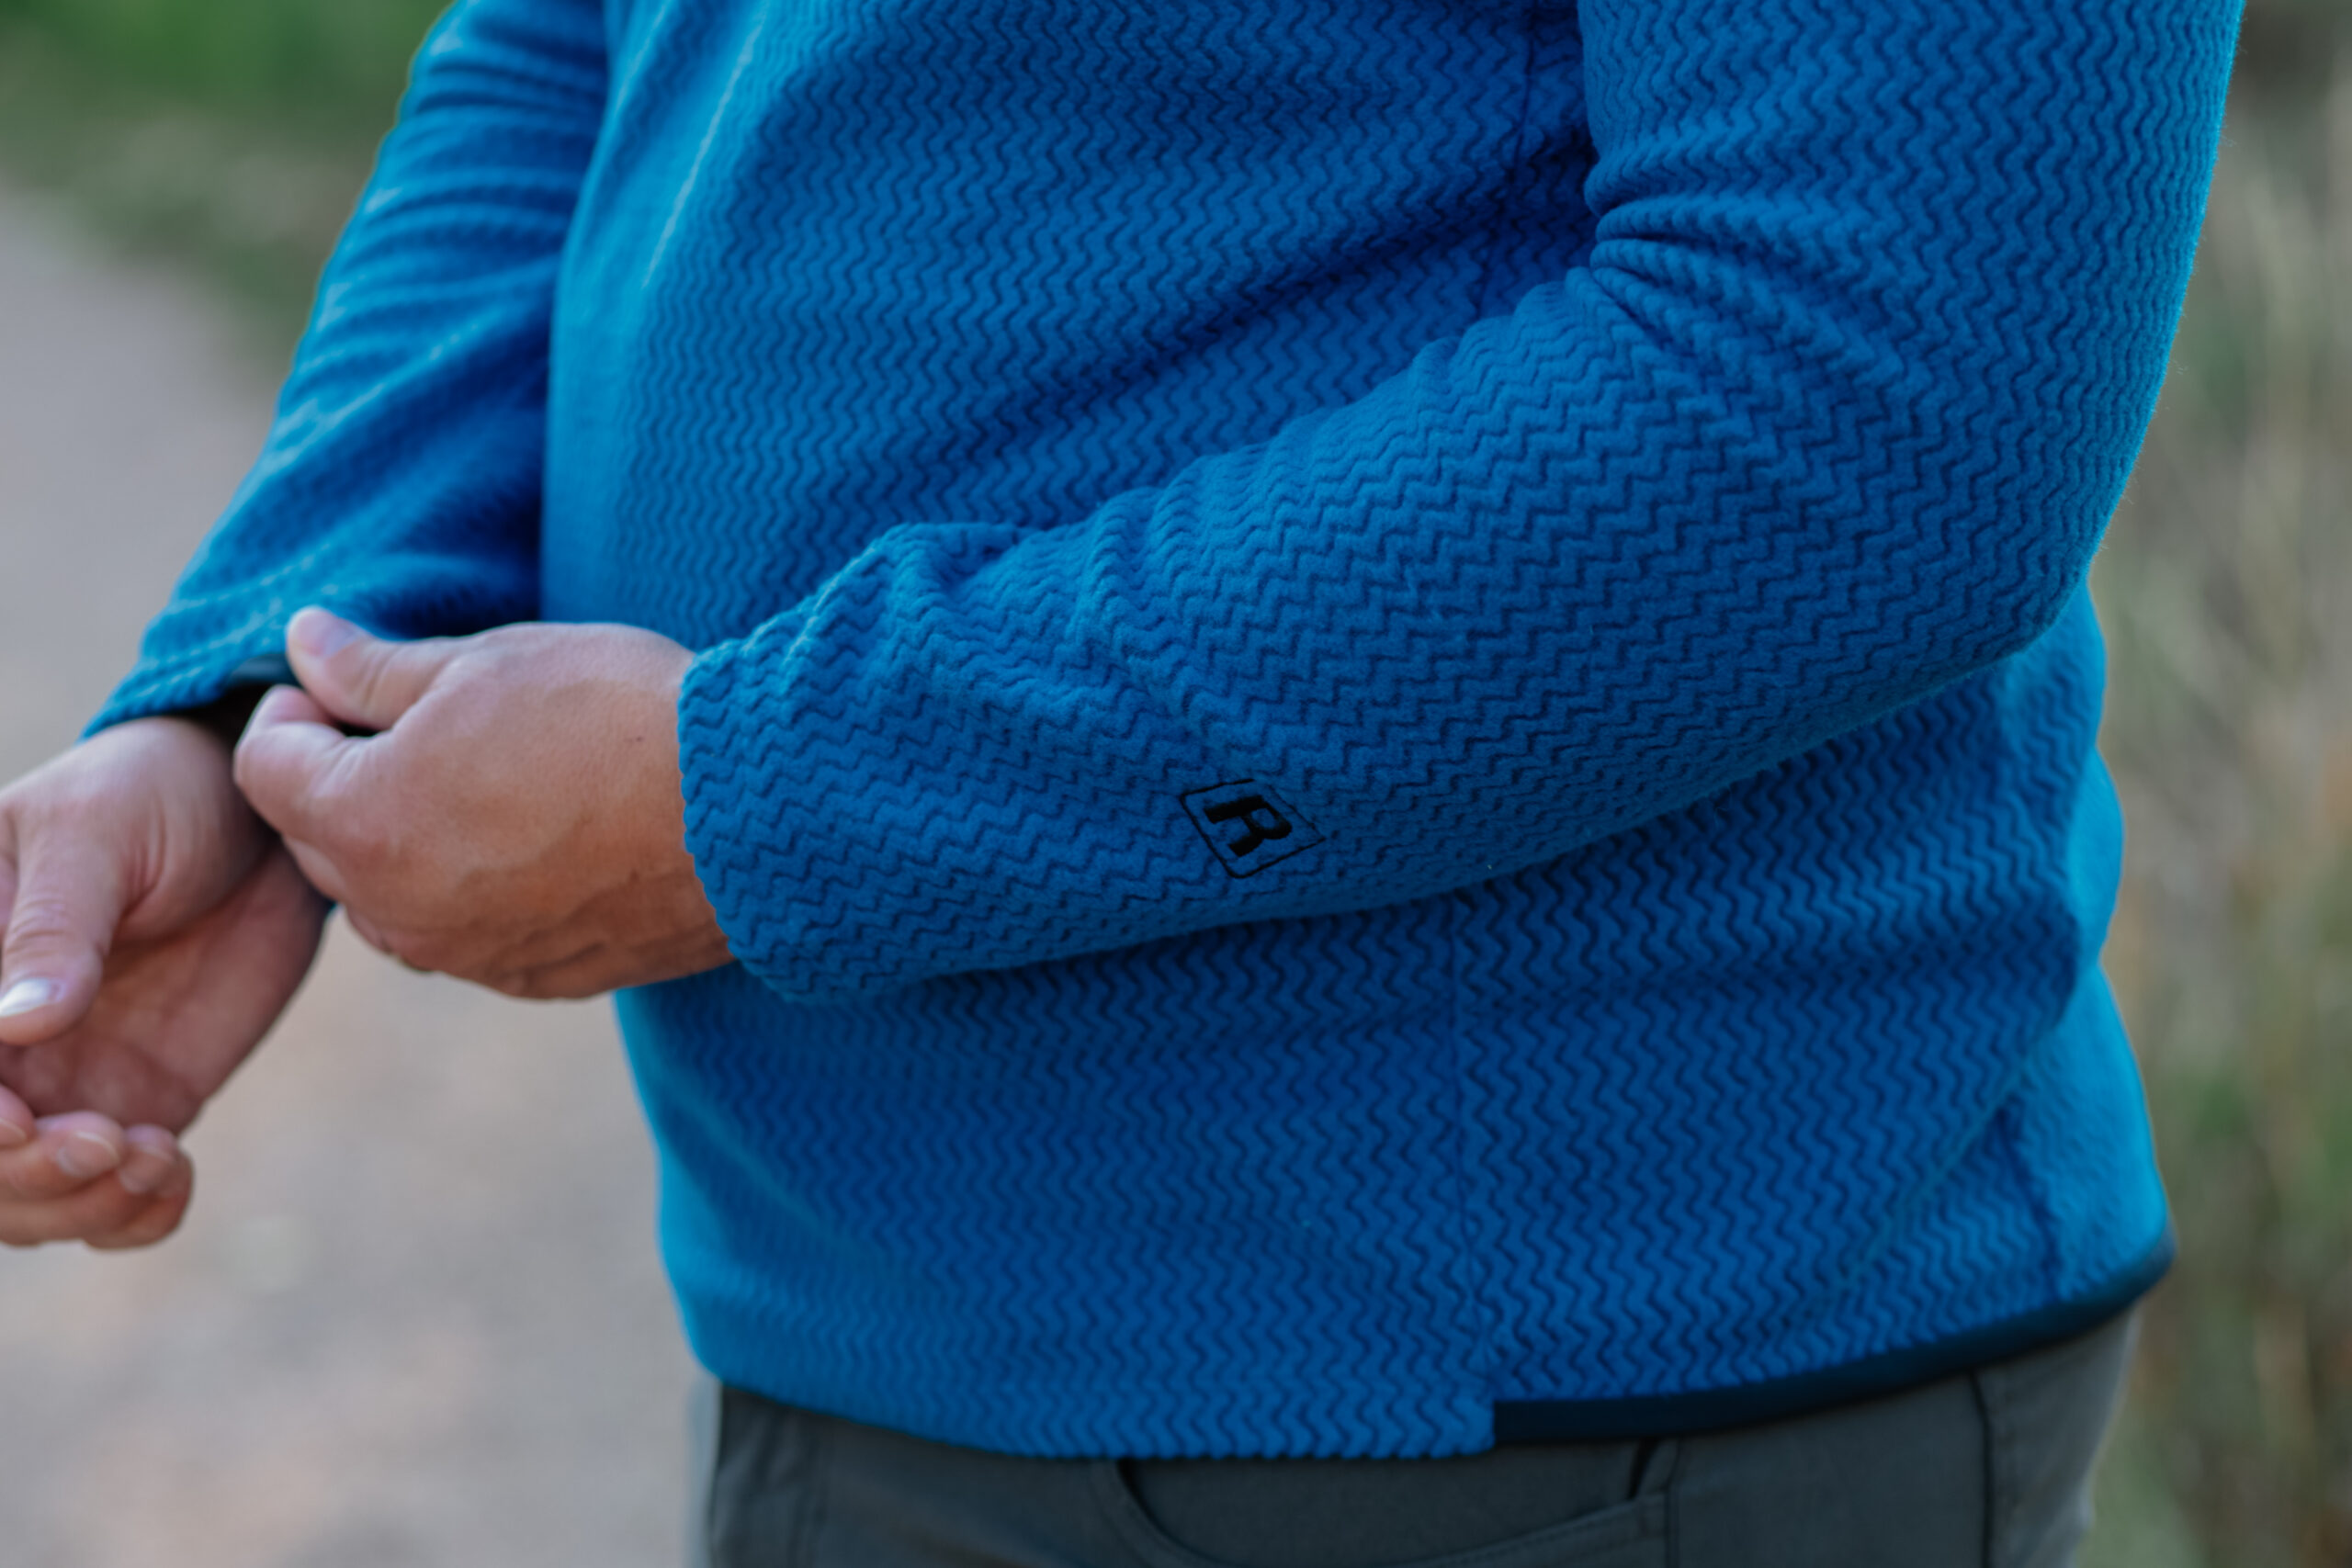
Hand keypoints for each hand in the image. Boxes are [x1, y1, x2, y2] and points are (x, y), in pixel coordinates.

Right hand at [0, 719, 328, 1247]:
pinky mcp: (137, 1103)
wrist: (256, 811)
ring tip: (147, 1154)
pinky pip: (115, 1196)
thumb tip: (16, 1023)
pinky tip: (170, 1174)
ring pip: (31, 1201)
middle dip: (21, 1179)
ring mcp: (59, 1084)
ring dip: (81, 1205)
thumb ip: (52, 925)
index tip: (15, 1118)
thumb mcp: (94, 834)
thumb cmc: (150, 796)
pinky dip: (136, 1214)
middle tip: (100, 1139)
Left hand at [234, 610, 730, 999]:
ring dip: (405, 844)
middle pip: (317, 841)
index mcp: (363, 821)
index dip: (293, 708)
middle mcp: (399, 910)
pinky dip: (474, 892)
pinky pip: (465, 937)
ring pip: (390, 899)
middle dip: (343, 780)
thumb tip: (300, 643)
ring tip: (483, 783)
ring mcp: (469, 956)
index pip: (264, 765)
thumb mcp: (484, 662)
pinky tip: (541, 839)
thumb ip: (372, 667)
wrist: (754, 811)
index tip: (343, 679)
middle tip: (417, 721)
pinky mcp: (537, 980)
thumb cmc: (615, 717)